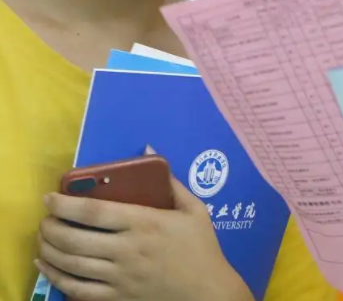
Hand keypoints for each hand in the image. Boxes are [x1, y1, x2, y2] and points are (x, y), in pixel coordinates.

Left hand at [36, 176, 252, 300]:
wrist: (206, 292)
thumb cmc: (201, 248)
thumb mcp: (194, 210)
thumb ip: (171, 181)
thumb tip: (148, 150)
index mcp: (144, 224)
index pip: (94, 212)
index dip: (65, 203)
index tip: (49, 197)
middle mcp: (126, 250)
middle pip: (74, 238)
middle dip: (50, 227)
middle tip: (45, 218)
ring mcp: (118, 277)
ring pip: (70, 264)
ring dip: (48, 250)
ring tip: (42, 238)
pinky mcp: (115, 298)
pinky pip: (76, 289)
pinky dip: (54, 277)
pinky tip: (46, 266)